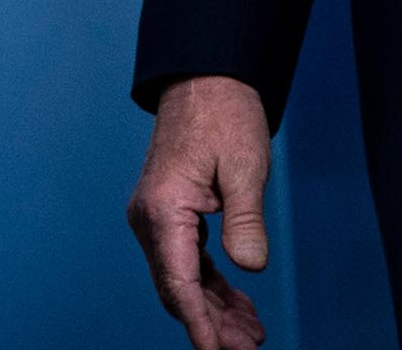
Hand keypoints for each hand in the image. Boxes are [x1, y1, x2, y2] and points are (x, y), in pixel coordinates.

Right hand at [126, 74, 272, 349]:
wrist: (204, 79)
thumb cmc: (224, 115)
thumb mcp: (245, 166)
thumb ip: (246, 220)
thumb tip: (250, 268)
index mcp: (163, 208)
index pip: (179, 282)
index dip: (199, 325)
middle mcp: (150, 218)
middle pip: (178, 288)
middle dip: (212, 324)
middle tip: (250, 348)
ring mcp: (156, 218)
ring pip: (182, 279)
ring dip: (214, 309)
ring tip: (251, 334)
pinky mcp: (169, 214)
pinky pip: (187, 261)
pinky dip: (211, 285)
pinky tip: (237, 302)